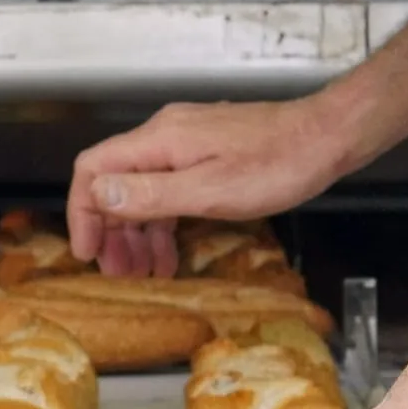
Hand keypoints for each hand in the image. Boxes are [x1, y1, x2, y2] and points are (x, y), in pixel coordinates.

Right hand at [67, 97, 352, 276]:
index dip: (83, 212)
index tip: (87, 250)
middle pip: (116, 182)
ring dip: (138, 233)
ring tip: (142, 272)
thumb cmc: (278, 164)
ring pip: (144, 190)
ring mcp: (188, 144)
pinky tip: (170, 253)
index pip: (94, 169)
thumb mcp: (210, 190)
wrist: (325, 138)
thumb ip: (152, 194)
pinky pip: (170, 189)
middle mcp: (166, 136)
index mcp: (160, 141)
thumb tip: (101, 195)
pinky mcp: (207, 154)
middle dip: (111, 231)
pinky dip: (164, 223)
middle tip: (116, 272)